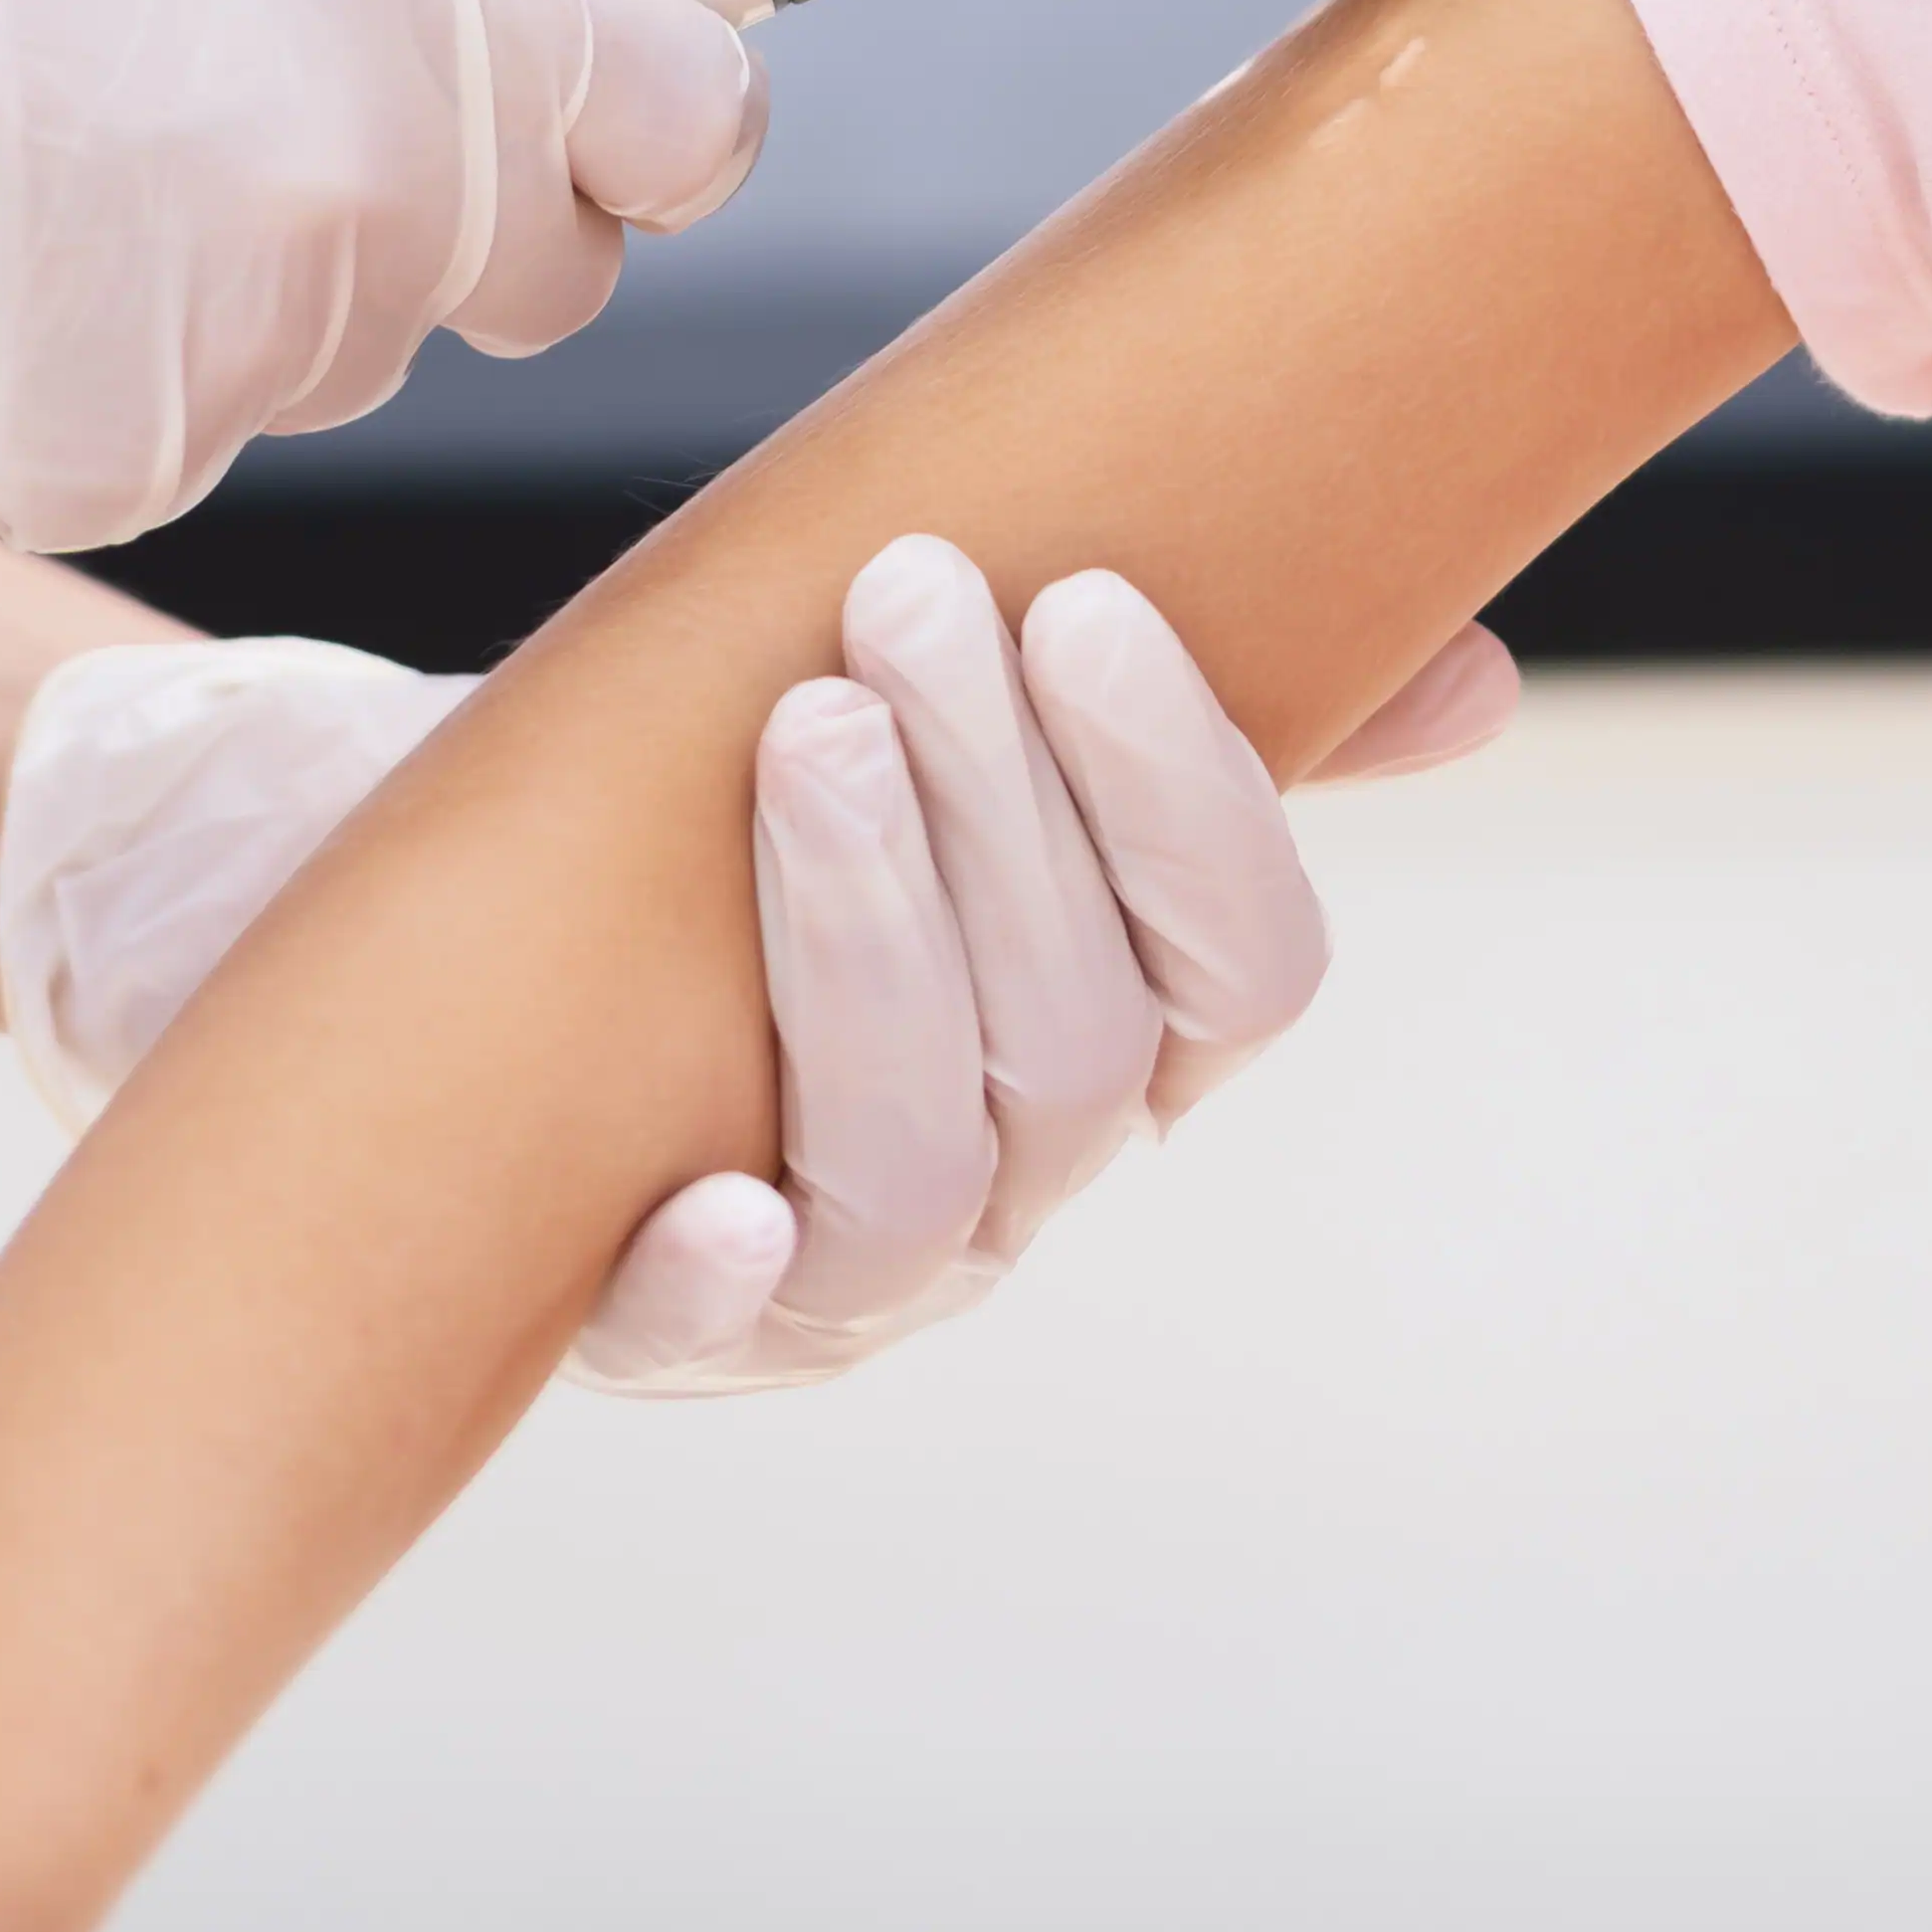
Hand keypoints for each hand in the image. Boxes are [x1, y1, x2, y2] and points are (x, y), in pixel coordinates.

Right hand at [0, 0, 767, 554]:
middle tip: (264, 59)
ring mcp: (217, 365)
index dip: (650, 91)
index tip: (583, 66)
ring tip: (58, 113)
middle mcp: (346, 200)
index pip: (690, 125)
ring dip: (268, 259)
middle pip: (538, 263)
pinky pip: (178, 421)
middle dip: (458, 182)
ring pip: (345, 344)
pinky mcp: (81, 469)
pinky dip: (111, 349)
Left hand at [0, 546, 1524, 1389]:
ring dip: (873, 938)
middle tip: (908, 589)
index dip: (1187, 795)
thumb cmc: (743, 787)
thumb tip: (1481, 679)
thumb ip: (1216, 708)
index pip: (1246, 968)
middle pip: (1075, 1038)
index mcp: (1126, 1041)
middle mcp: (1012, 1179)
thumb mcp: (964, 736)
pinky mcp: (652, 1319)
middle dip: (1002, 805)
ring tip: (800, 724)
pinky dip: (717, 1286)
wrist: (450, 901)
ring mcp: (842, 1271)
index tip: (1086, 595)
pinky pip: (707, 1342)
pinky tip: (699, 1198)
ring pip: (918, 1163)